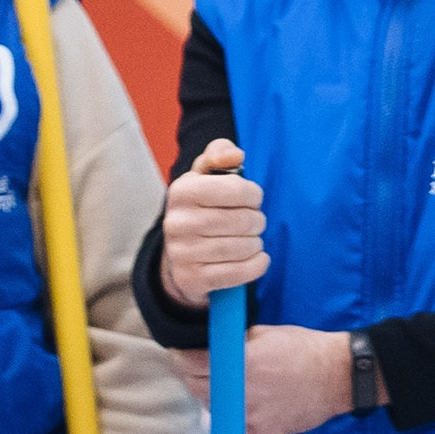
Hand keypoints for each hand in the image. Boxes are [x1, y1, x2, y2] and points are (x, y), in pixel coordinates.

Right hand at [159, 136, 268, 304]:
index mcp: (182, 191)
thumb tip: (235, 156)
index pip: (236, 189)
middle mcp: (177, 222)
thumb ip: (219, 154)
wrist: (179, 255)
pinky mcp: (192, 279)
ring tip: (251, 240)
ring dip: (256, 243)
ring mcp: (182, 253)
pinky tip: (257, 258)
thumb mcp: (205, 175)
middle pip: (242, 220)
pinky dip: (256, 265)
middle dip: (257, 221)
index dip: (253, 195)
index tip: (251, 200)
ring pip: (242, 247)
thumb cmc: (201, 208)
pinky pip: (238, 273)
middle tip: (254, 222)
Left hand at [165, 323, 352, 433]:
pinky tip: (247, 398)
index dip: (181, 358)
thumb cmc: (304, 349)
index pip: (191, 364)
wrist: (338, 376)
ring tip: (227, 382)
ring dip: (212, 394)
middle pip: (196, 387)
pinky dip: (233, 411)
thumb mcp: (266, 334)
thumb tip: (209, 343)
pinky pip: (233, 422)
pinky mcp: (259, 433)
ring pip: (213, 407)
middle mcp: (241, 394)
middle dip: (192, 375)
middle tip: (195, 367)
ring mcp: (249, 417)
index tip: (178, 355)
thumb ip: (233, 342)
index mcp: (241, 365)